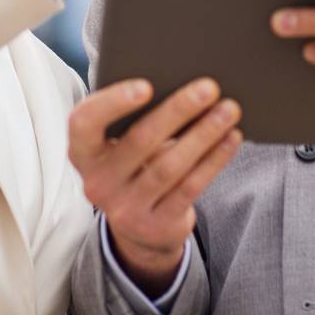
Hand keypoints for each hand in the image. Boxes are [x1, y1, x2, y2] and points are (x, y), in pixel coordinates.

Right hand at [68, 77, 242, 295]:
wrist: (140, 229)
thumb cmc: (134, 167)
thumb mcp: (122, 147)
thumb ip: (135, 120)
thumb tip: (183, 85)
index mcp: (84, 154)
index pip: (84, 123)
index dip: (112, 103)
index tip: (147, 85)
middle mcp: (98, 183)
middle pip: (140, 140)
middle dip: (178, 110)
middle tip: (209, 88)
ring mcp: (125, 209)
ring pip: (170, 166)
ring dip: (204, 134)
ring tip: (229, 110)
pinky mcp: (156, 226)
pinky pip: (189, 187)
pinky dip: (213, 159)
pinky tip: (230, 138)